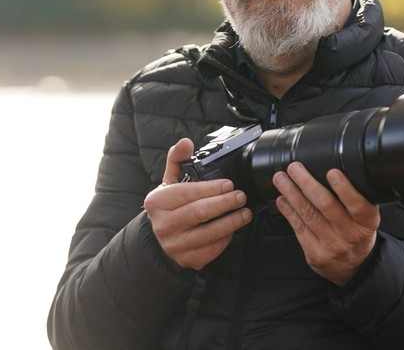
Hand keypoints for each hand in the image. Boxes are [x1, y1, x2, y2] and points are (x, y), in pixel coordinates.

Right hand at [143, 138, 252, 269]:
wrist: (159, 240)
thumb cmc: (169, 206)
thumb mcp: (169, 181)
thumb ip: (177, 159)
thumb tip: (185, 142)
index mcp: (157, 202)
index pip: (188, 193)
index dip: (212, 188)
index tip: (229, 184)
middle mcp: (163, 225)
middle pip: (200, 213)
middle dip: (225, 203)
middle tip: (241, 197)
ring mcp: (175, 245)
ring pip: (208, 234)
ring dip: (231, 222)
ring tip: (245, 213)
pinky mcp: (187, 260)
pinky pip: (212, 249)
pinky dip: (226, 238)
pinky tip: (233, 228)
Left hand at [273, 162, 379, 286]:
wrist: (353, 268)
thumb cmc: (357, 234)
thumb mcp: (365, 219)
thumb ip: (355, 200)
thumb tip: (333, 169)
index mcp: (367, 223)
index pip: (358, 205)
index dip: (345, 189)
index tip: (331, 172)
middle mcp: (350, 235)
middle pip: (327, 206)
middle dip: (307, 184)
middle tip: (295, 168)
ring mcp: (331, 246)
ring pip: (308, 215)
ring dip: (291, 193)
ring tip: (281, 179)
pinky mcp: (315, 254)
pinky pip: (299, 228)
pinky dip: (288, 211)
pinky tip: (282, 199)